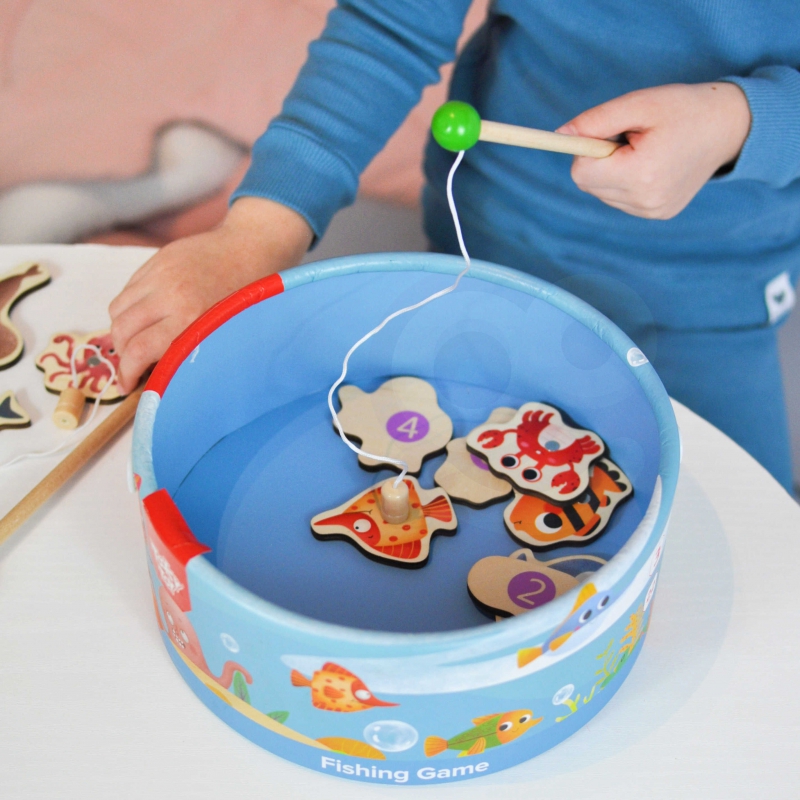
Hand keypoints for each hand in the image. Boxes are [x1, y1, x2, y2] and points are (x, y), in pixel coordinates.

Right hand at [109, 197, 312, 391]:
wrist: (252, 246)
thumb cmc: (249, 298)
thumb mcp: (226, 331)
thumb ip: (192, 349)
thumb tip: (162, 374)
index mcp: (190, 317)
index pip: (138, 350)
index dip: (127, 373)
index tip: (128, 384)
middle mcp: (169, 294)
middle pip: (121, 330)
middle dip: (122, 354)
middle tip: (133, 364)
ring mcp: (159, 273)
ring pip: (118, 309)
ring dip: (122, 330)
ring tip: (137, 341)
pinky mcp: (157, 259)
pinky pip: (128, 289)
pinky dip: (129, 307)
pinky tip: (147, 316)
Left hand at [556, 82, 750, 218]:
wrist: (729, 127)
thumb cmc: (684, 108)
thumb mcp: (639, 104)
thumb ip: (595, 120)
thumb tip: (559, 135)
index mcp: (641, 174)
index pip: (580, 173)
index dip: (585, 149)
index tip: (605, 133)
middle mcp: (645, 201)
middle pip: (588, 185)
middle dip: (598, 160)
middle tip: (630, 139)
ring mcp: (652, 211)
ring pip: (601, 193)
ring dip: (612, 171)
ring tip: (645, 150)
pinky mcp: (658, 214)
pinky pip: (619, 199)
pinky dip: (625, 181)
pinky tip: (651, 165)